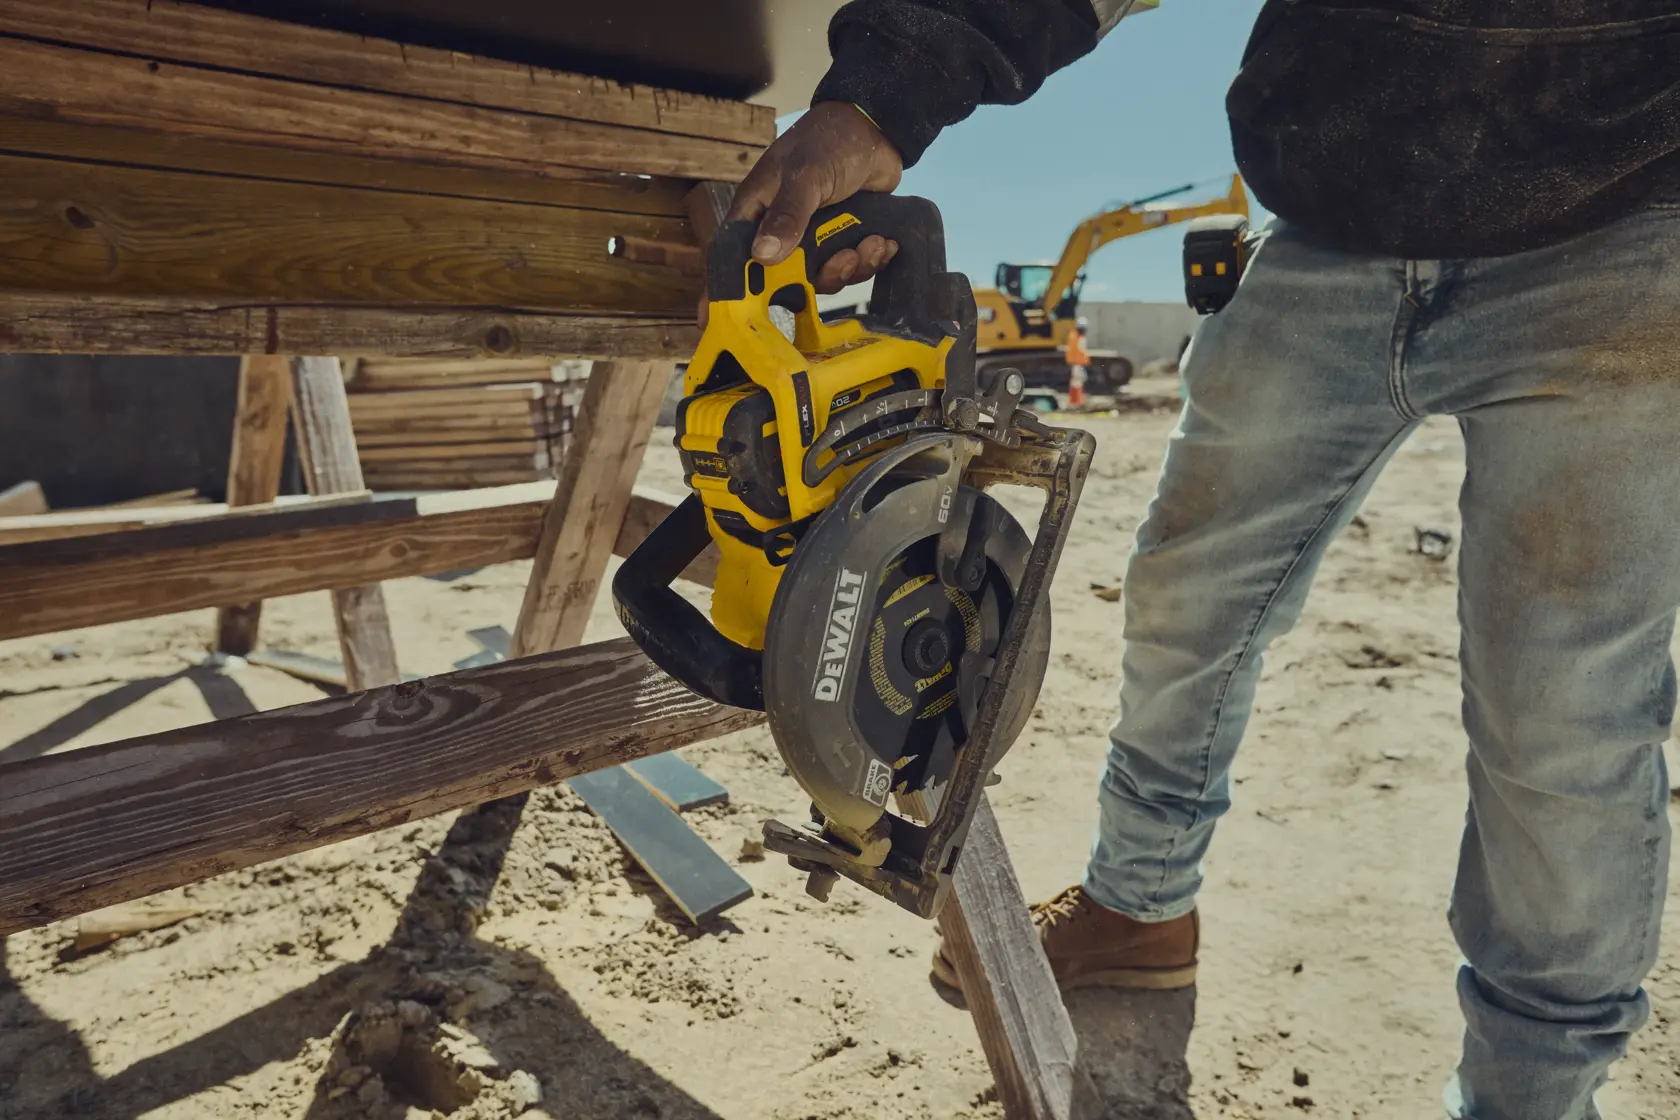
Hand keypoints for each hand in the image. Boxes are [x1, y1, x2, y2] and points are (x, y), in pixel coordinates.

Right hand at [726, 101, 904, 293]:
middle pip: (785, 280)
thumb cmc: (827, 141)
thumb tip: (765, 256)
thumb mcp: (805, 175)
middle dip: (818, 278)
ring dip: (851, 266)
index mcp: (757, 213)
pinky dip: (868, 259)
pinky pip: (850, 269)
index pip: (733, 260)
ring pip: (824, 278)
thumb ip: (788, 214)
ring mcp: (812, 239)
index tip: (724, 323)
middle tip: (842, 260)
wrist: (874, 131)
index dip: (727, 293)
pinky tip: (882, 241)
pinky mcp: (841, 242)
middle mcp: (780, 231)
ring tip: (870, 242)